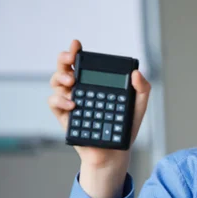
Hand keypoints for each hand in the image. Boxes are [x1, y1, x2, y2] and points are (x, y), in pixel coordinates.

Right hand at [48, 40, 150, 197]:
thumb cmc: (124, 127)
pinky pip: (54, 103)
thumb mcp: (138, 106)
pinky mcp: (64, 117)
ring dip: (61, 78)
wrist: (115, 153)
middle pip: (65, 68)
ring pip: (56, 83)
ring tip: (72, 82)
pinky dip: (60, 101)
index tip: (76, 44)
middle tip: (70, 59)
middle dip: (64, 59)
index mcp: (95, 83)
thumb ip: (142, 89)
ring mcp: (70, 102)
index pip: (83, 63)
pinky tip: (73, 104)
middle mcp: (80, 89)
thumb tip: (137, 73)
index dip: (76, 51)